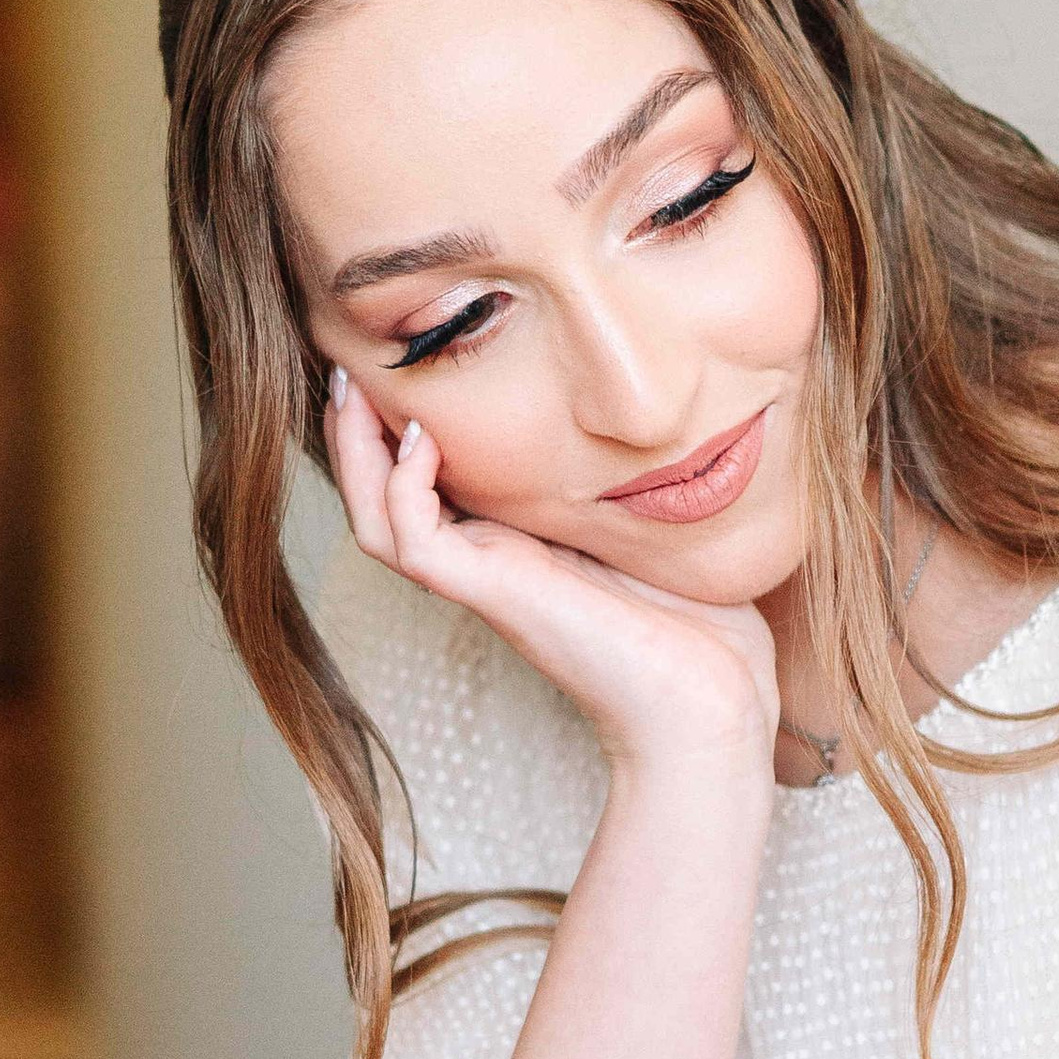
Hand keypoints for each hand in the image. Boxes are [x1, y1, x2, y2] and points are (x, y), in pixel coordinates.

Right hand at [327, 371, 776, 784]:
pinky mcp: (495, 594)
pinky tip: (420, 439)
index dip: (405, 423)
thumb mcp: (664, 520)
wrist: (712, 702)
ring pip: (378, 519)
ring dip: (354, 453)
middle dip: (356, 429)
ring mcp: (488, 580)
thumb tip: (677, 407)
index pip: (435, 481)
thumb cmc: (704, 626)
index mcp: (522, 544)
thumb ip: (644, 472)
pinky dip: (401, 488)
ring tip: (352, 388)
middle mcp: (491, 562)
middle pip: (383, 496)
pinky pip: (412, 542)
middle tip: (346, 363)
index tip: (404, 356)